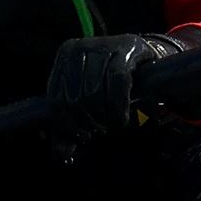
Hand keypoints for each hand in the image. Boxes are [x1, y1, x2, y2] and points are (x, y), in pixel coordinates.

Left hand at [45, 32, 184, 150]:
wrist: (144, 60)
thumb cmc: (109, 83)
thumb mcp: (86, 101)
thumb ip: (71, 125)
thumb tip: (62, 155)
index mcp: (64, 56)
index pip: (56, 100)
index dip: (68, 125)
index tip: (83, 134)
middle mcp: (79, 48)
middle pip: (76, 99)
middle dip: (89, 121)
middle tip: (101, 127)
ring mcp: (103, 45)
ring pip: (95, 93)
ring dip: (104, 117)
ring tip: (111, 121)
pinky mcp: (126, 48)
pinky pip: (117, 84)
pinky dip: (118, 108)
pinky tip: (121, 118)